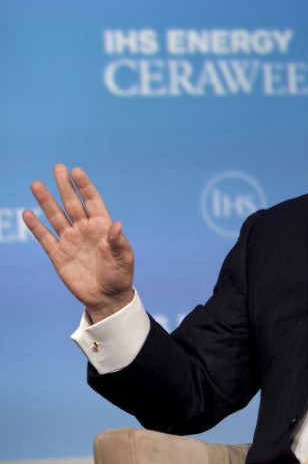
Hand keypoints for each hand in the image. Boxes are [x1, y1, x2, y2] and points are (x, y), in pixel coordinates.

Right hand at [23, 164, 133, 322]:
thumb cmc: (120, 274)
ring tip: (37, 184)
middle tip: (57, 167)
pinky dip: (36, 226)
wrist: (106, 296)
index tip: (76, 171)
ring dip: (46, 201)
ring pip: (55, 216)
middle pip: (71, 204)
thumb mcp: (124, 258)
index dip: (84, 187)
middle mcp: (84, 229)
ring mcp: (70, 240)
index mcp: (102, 226)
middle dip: (64, 186)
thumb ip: (118, 241)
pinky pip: (45, 237)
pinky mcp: (58, 254)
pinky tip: (28, 213)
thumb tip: (117, 224)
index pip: (92, 201)